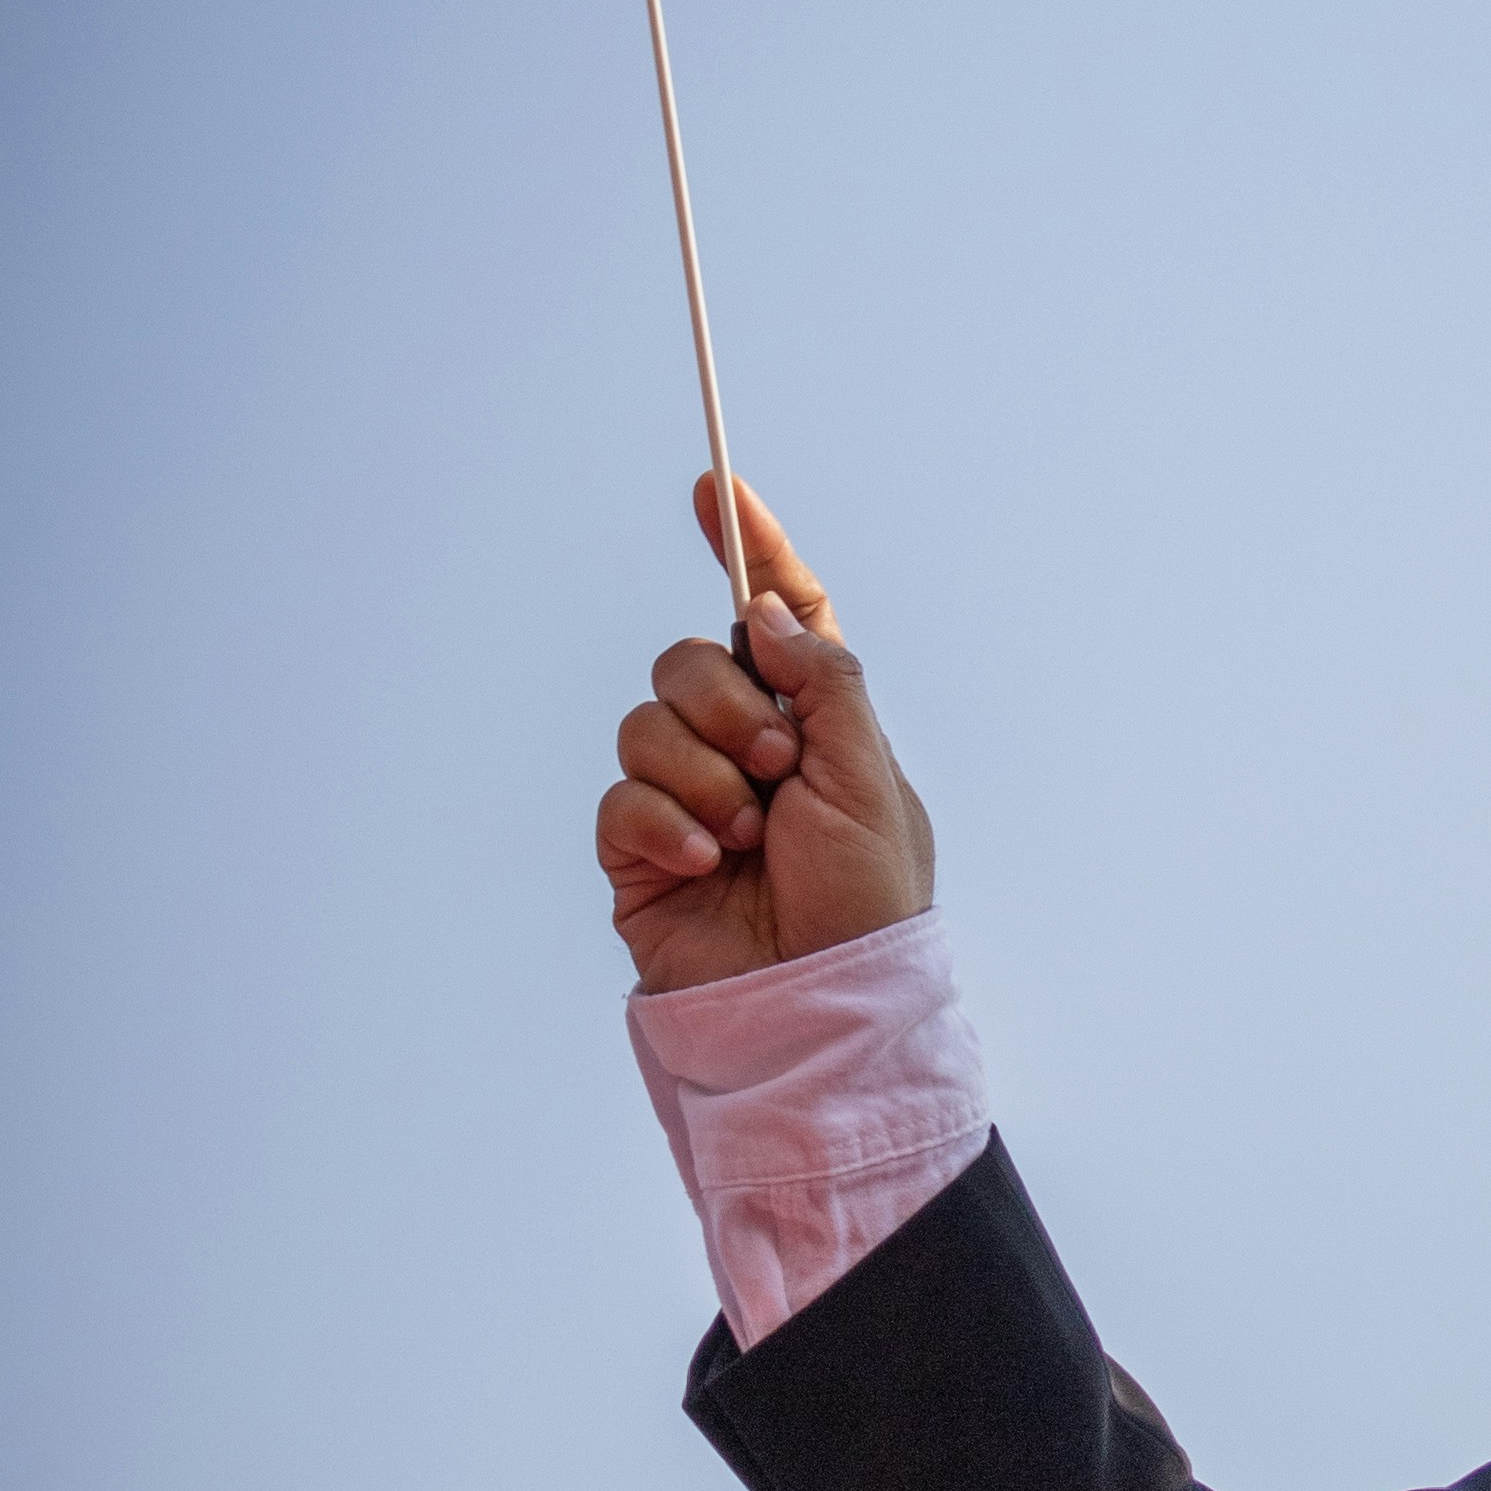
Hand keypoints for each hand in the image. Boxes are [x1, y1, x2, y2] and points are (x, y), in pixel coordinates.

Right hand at [597, 474, 935, 990]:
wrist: (816, 1003)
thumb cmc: (866, 905)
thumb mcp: (869, 777)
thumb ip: (821, 680)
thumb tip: (760, 612)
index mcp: (815, 722)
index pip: (777, 616)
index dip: (749, 549)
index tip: (717, 486)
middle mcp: (747, 747)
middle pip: (690, 658)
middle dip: (727, 704)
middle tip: (774, 767)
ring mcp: (687, 795)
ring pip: (647, 721)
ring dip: (701, 773)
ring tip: (743, 834)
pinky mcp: (640, 849)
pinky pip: (621, 794)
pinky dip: (663, 822)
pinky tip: (702, 863)